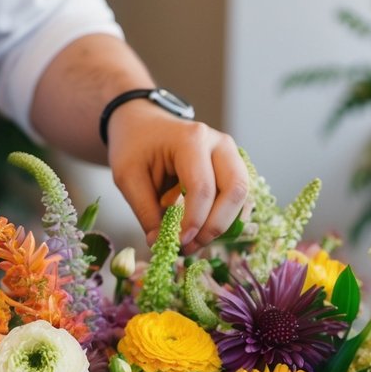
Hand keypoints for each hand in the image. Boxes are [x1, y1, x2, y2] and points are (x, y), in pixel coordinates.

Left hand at [106, 107, 248, 252]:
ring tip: (193, 242)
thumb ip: (145, 211)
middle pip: (235, 190)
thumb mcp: (128, 177)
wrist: (143, 124)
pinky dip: (222, 217)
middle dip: (215, 225)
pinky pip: (236, 197)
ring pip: (242, 196)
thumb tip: (160, 244)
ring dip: (220, 224)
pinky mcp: (232, 167)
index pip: (202, 187)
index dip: (194, 221)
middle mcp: (219, 143)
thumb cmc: (134, 146)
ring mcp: (230, 154)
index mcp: (191, 139)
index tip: (179, 244)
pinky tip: (200, 229)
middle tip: (190, 246)